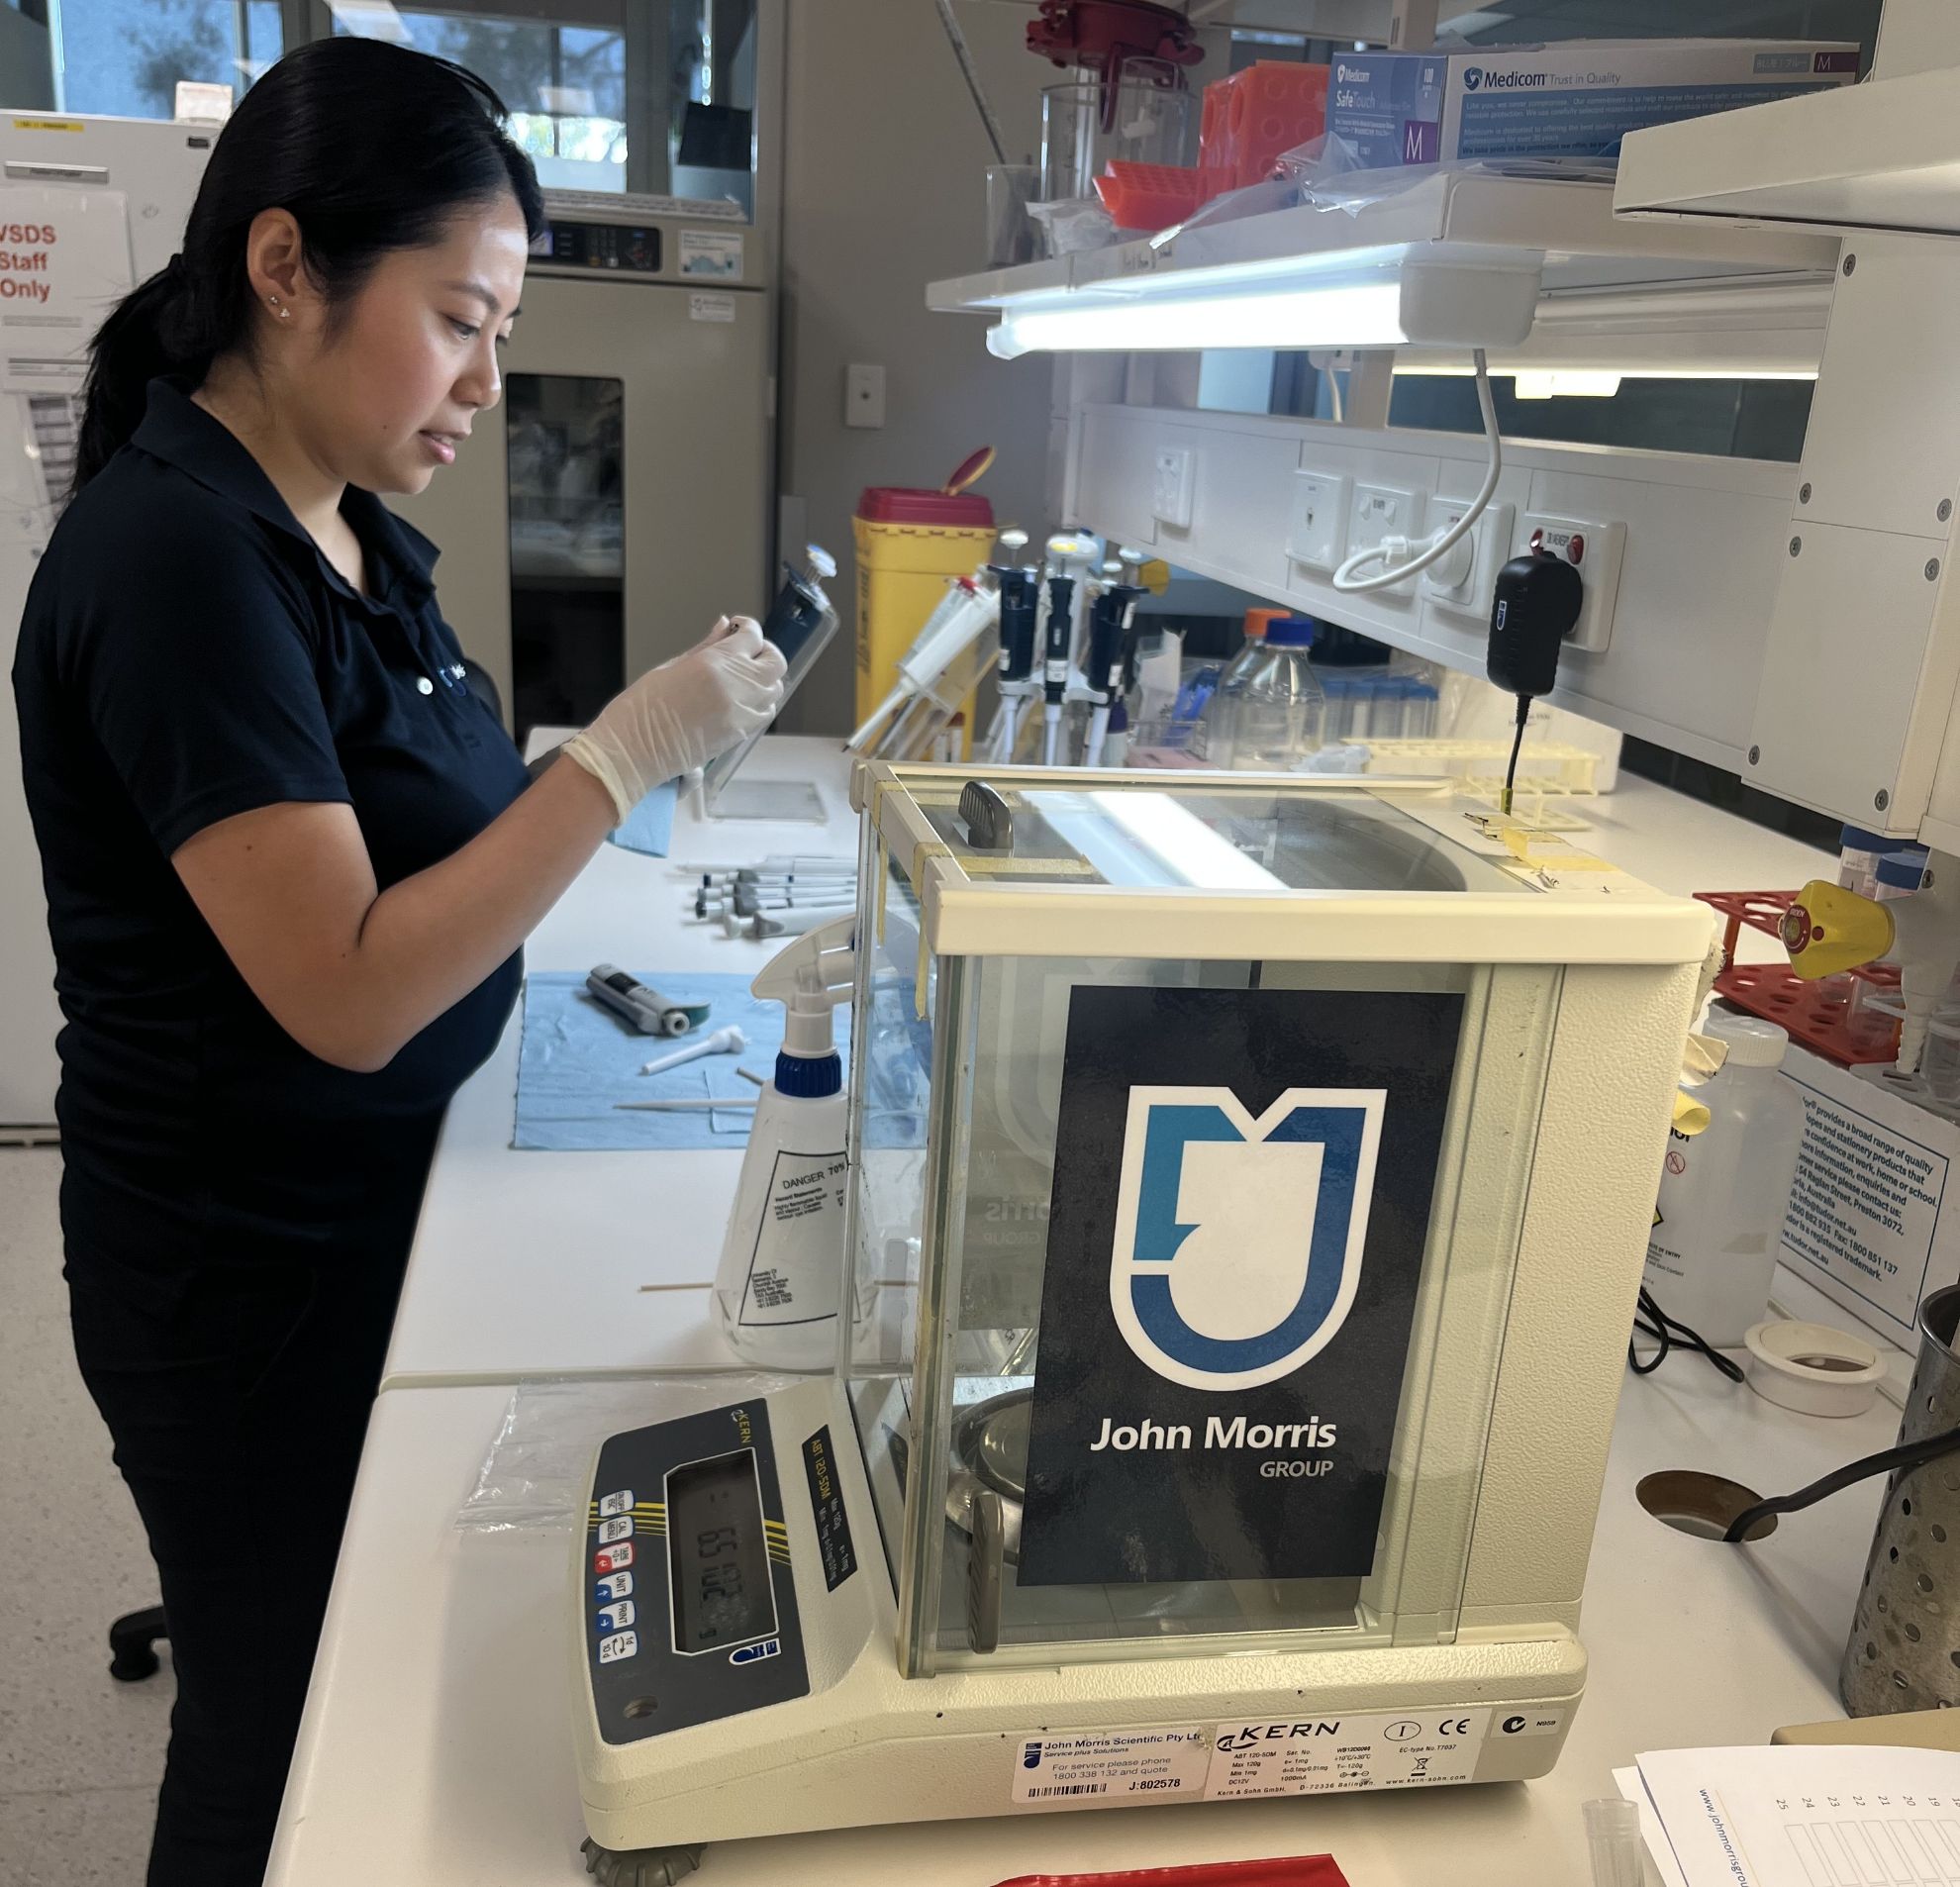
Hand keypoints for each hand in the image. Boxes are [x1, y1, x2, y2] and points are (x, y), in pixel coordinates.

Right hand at [563, 615, 785, 823]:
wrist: (634, 751)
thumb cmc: (642, 709)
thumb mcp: (672, 665)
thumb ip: (706, 646)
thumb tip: (724, 627)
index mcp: (716, 663)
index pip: (753, 637)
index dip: (748, 628)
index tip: (739, 628)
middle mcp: (736, 688)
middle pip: (775, 663)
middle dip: (765, 652)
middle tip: (747, 651)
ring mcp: (742, 713)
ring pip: (775, 689)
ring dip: (764, 679)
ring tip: (743, 677)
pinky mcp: (740, 734)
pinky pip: (765, 712)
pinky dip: (760, 702)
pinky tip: (739, 700)